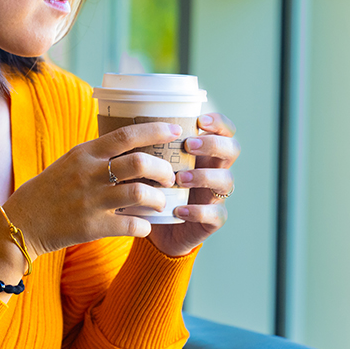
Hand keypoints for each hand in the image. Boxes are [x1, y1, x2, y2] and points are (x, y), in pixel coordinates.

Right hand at [4, 121, 179, 258]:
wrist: (23, 221)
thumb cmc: (49, 189)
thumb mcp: (70, 162)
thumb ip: (97, 154)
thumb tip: (131, 146)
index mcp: (85, 153)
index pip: (126, 135)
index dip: (155, 130)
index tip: (175, 130)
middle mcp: (89, 173)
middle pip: (139, 162)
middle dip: (163, 169)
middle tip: (170, 176)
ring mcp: (91, 201)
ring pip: (140, 193)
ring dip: (158, 198)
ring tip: (160, 201)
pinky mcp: (93, 227)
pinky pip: (132, 224)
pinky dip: (145, 224)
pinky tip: (145, 224)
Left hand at [147, 112, 238, 257]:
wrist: (153, 228)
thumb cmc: (151, 187)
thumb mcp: (148, 164)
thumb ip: (144, 145)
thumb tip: (117, 120)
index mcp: (202, 152)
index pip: (223, 130)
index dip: (219, 122)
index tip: (200, 120)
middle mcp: (214, 169)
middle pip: (232, 149)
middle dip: (213, 144)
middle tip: (188, 145)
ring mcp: (215, 195)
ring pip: (227, 180)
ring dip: (204, 176)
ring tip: (180, 179)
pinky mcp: (212, 219)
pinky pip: (216, 214)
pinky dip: (198, 211)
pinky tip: (179, 209)